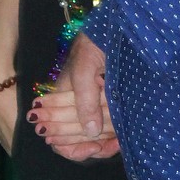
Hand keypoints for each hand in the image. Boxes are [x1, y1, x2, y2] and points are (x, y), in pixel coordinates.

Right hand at [28, 33, 115, 161]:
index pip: (57, 136)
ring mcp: (92, 107)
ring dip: (104, 143)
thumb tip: (91, 132)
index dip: (71, 147)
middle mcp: (76, 107)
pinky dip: (112, 136)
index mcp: (63, 101)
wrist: (110, 31)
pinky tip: (121, 137)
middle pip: (77, 140)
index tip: (91, 148)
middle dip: (93, 147)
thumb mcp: (84, 71)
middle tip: (111, 146)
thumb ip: (85, 101)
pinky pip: (106, 129)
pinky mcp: (106, 105)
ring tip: (119, 142)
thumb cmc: (90, 47)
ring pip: (93, 137)